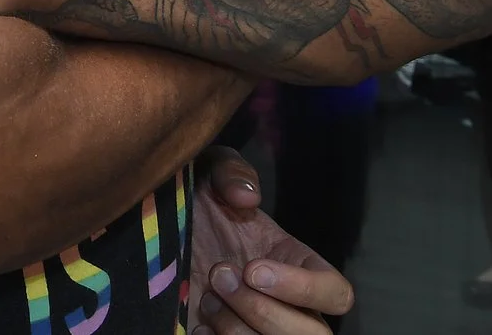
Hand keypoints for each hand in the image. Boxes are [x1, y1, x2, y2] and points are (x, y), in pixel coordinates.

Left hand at [190, 146, 353, 334]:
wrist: (154, 237)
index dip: (304, 289)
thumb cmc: (193, 205)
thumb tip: (247, 199)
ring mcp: (260, 328)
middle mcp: (289, 306)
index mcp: (297, 265)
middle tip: (220, 276)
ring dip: (237, 329)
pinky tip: (197, 324)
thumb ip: (230, 172)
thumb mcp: (208, 173)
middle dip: (262, 311)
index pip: (337, 294)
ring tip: (207, 299)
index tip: (253, 270)